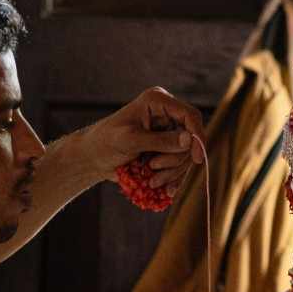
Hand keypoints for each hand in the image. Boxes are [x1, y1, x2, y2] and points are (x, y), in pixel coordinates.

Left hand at [85, 87, 205, 195]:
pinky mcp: (167, 148)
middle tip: (154, 169)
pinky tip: (166, 190)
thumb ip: (159, 140)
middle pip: (191, 139)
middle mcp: (167, 114)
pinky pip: (181, 165)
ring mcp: (168, 132)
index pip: (190, 115)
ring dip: (172, 172)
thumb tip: (188, 139)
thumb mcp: (131, 140)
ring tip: (152, 180)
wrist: (95, 157)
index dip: (198, 136)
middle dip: (176, 159)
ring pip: (187, 155)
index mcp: (158, 101)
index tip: (197, 159)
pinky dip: (174, 178)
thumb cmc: (106, 142)